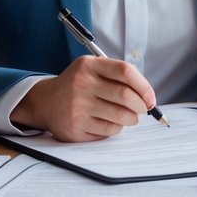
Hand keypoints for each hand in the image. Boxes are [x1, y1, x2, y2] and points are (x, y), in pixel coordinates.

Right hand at [11, 55, 156, 141]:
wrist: (46, 102)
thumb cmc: (78, 85)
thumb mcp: (92, 70)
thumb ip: (117, 76)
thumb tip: (147, 97)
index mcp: (88, 65)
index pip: (125, 71)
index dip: (144, 86)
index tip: (150, 98)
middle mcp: (81, 84)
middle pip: (125, 96)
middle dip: (141, 105)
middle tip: (142, 109)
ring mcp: (77, 106)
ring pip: (120, 116)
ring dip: (131, 119)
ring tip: (129, 117)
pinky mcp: (75, 127)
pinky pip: (108, 130)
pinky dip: (117, 128)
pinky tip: (112, 123)